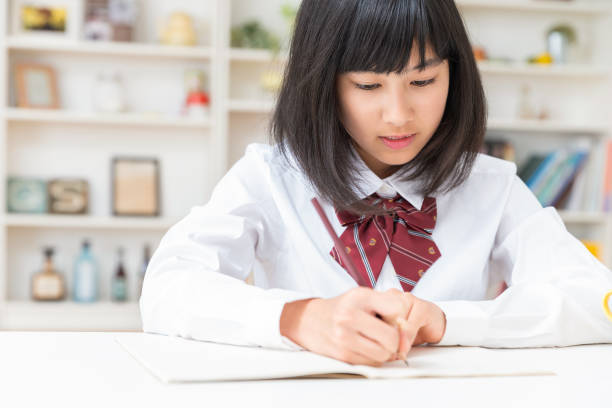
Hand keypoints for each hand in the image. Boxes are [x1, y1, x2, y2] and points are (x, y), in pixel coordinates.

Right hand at [280, 287, 445, 365]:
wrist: (309, 320)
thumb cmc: (341, 308)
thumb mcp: (362, 296)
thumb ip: (386, 305)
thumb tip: (407, 326)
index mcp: (359, 296)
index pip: (398, 309)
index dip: (400, 316)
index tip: (393, 318)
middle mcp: (350, 315)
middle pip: (392, 337)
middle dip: (394, 339)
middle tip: (387, 334)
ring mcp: (345, 337)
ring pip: (384, 354)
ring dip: (385, 351)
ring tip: (375, 340)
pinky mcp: (343, 355)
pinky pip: (372, 363)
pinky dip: (374, 357)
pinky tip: (365, 346)